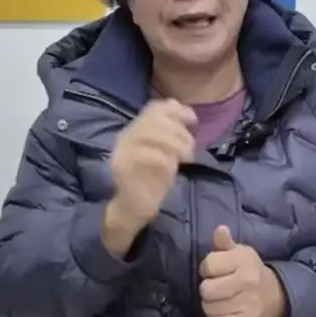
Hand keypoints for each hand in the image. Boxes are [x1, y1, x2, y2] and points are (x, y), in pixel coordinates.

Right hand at [109, 99, 196, 228]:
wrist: (133, 209)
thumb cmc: (152, 180)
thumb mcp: (167, 152)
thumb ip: (173, 133)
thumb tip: (189, 115)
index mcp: (135, 130)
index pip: (154, 108)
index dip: (176, 110)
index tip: (193, 120)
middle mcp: (126, 137)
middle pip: (155, 119)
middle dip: (179, 131)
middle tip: (190, 149)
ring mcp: (123, 152)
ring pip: (151, 134)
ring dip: (176, 144)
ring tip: (186, 158)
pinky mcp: (124, 168)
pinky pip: (150, 156)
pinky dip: (167, 160)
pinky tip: (173, 168)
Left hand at [199, 226, 285, 316]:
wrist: (272, 293)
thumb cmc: (247, 269)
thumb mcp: (238, 251)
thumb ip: (224, 242)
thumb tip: (220, 229)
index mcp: (243, 261)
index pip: (208, 266)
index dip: (206, 268)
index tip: (213, 270)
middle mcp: (247, 282)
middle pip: (206, 289)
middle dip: (207, 287)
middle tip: (214, 286)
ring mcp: (247, 304)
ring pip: (209, 307)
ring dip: (209, 303)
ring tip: (218, 298)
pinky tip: (222, 310)